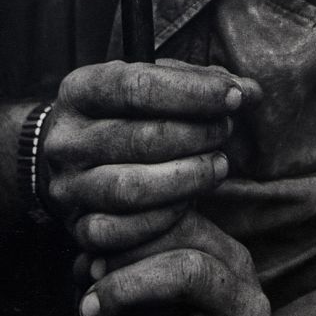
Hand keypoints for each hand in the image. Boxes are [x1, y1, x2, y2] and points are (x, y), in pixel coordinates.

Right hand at [41, 59, 260, 252]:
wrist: (74, 161)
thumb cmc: (125, 115)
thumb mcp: (151, 86)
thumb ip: (199, 83)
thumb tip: (250, 91)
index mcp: (79, 91)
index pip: (137, 86)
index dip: (193, 91)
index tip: (235, 95)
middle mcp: (66, 139)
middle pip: (141, 139)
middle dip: (197, 134)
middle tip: (226, 129)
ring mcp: (68, 186)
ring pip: (131, 189)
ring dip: (188, 178)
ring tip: (219, 165)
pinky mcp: (77, 227)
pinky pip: (122, 232)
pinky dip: (164, 219)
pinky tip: (190, 202)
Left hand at [75, 210, 315, 315]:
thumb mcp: (192, 287)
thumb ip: (146, 263)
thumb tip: (87, 262)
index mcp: (235, 261)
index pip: (184, 229)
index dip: (130, 241)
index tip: (89, 262)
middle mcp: (248, 301)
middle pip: (184, 272)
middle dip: (123, 287)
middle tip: (84, 310)